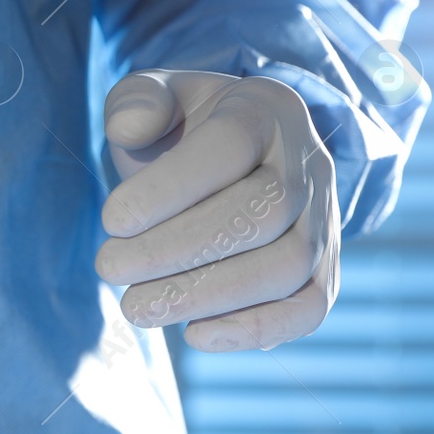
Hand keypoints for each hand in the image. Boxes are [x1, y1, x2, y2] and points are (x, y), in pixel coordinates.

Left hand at [94, 70, 339, 351]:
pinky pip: (309, 308)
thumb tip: (127, 131)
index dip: (167, 189)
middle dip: (175, 249)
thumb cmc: (183, 131)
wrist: (235, 161)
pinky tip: (194, 335)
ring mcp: (323, 221)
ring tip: (138, 307)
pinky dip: (255, 329)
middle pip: (261, 213)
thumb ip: (136, 101)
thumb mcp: (156, 98)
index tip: (111, 220)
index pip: (229, 145)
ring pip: (286, 266)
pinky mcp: (321, 271)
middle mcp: (308, 165)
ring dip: (205, 295)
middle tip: (110, 267)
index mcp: (265, 110)